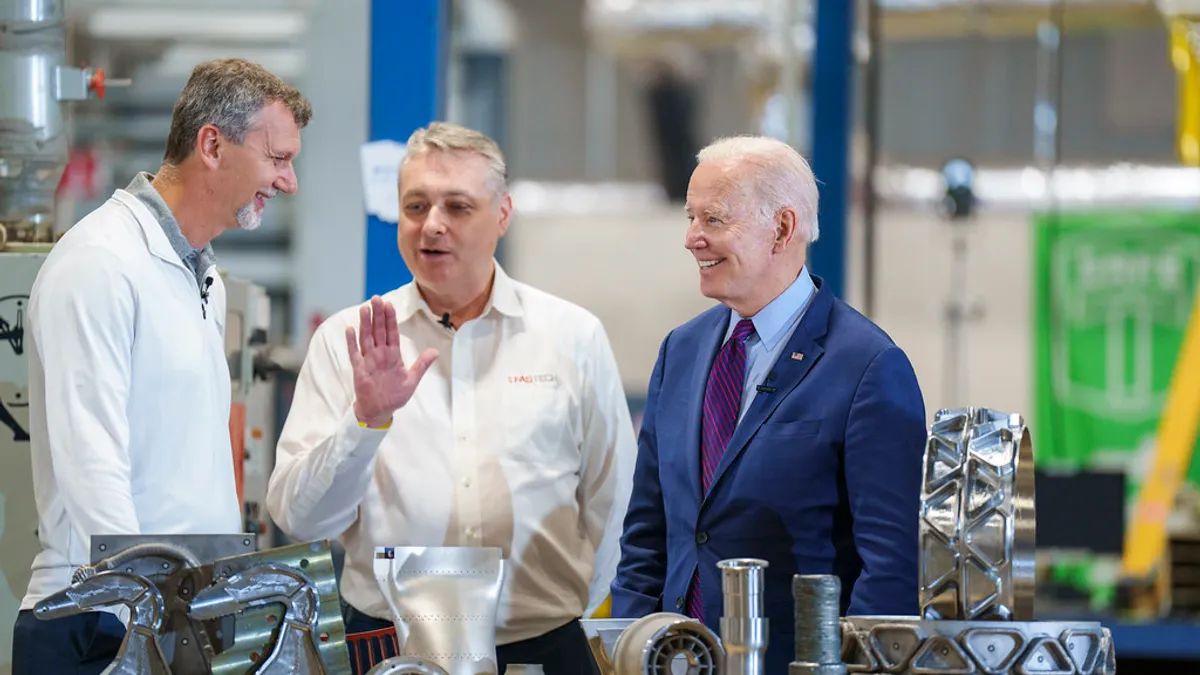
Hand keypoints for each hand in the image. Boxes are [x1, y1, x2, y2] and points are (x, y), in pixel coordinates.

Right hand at [344, 295, 437, 427]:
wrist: (379, 411)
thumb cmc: (395, 396)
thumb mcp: (412, 380)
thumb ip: (421, 365)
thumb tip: (435, 351)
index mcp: (393, 355)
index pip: (391, 333)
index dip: (390, 319)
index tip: (389, 304)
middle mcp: (380, 355)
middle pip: (378, 331)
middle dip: (378, 315)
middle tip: (376, 298)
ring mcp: (368, 361)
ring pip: (366, 338)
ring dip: (365, 323)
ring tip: (364, 308)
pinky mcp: (359, 369)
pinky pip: (354, 353)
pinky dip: (351, 342)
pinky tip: (349, 329)